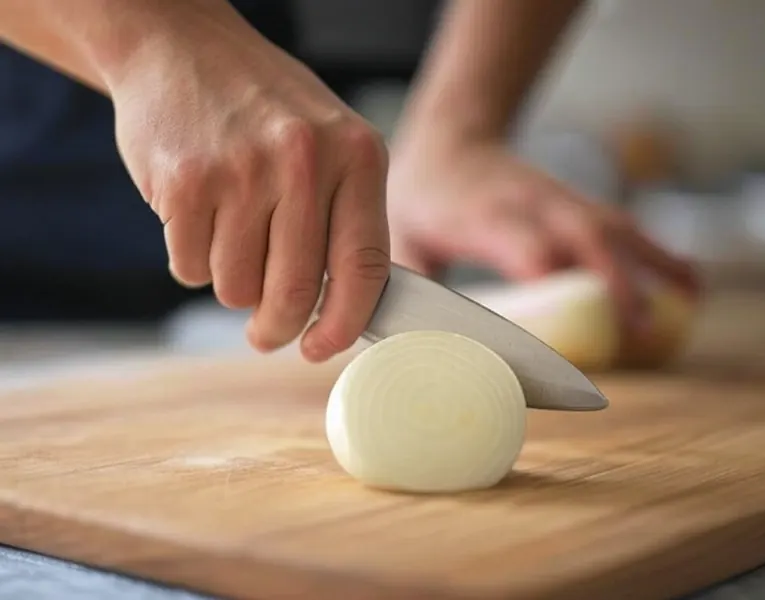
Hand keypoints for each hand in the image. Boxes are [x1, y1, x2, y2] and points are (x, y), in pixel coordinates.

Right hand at [108, 3, 389, 361]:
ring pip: (238, 289)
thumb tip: (346, 308)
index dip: (345, 324)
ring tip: (230, 235)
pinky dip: (193, 261)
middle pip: (295, 293)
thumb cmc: (263, 109)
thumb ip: (344, 218)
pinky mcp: (185, 183)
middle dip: (278, 329)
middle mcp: (304, 162)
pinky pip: (191, 269)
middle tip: (267, 333)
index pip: (365, 266)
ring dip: (233, 285)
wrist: (180, 48)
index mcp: (357, 155)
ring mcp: (242, 171)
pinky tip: (199, 215)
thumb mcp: (329, 144)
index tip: (321, 349)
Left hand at [387, 139, 699, 335]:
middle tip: (638, 333)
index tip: (567, 330)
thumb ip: (408, 287)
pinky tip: (688, 282)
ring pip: (615, 228)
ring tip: (686, 307)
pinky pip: (625, 226)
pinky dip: (659, 253)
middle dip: (616, 282)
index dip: (550, 282)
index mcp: (485, 216)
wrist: (450, 138)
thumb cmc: (423, 194)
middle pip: (585, 237)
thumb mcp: (401, 236)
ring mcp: (560, 200)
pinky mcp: (577, 202)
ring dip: (653, 265)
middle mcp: (530, 203)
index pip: (525, 247)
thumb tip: (409, 344)